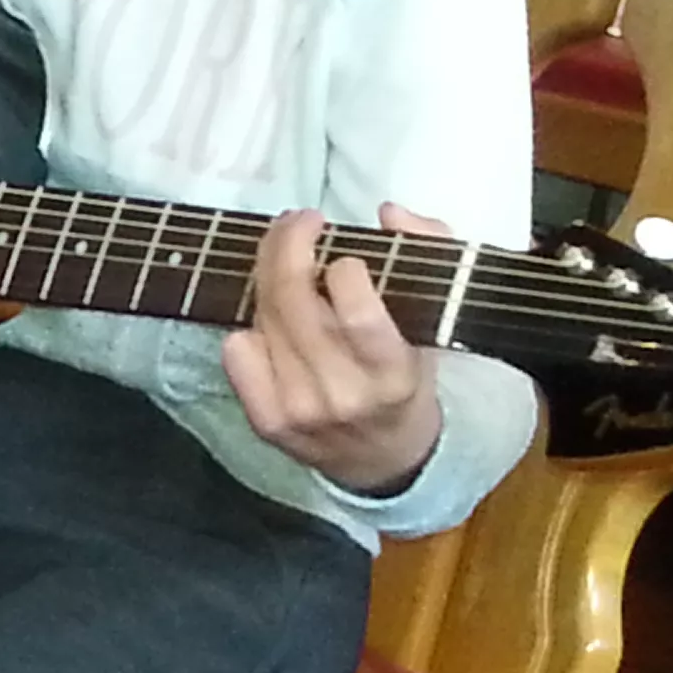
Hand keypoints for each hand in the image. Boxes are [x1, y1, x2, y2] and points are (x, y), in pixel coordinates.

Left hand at [222, 202, 451, 492]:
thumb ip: (428, 253)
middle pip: (295, 304)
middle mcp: (343, 395)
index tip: (344, 251)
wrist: (389, 459)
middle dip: (290, 246)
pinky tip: (269, 318)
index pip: (358, 314)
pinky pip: (236, 353)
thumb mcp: (436, 317)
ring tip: (285, 259)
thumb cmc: (411, 375)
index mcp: (395, 373)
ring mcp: (299, 410)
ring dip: (269, 276)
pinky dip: (247, 325)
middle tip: (299, 221)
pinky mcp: (266, 421)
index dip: (343, 269)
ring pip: (264, 319)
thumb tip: (389, 213)